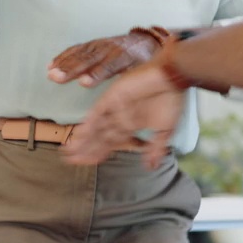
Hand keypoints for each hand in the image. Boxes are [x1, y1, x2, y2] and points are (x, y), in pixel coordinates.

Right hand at [48, 32, 160, 86]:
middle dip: (72, 69)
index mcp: (125, 56)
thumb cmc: (144, 62)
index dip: (97, 74)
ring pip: (80, 54)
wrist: (144, 41)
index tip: (84, 83)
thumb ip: (136, 79)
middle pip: (89, 59)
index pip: (110, 65)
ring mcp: (99, 45)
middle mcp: (110, 48)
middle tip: (57, 77)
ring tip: (50, 73)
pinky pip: (76, 49)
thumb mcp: (146, 70)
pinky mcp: (92, 44)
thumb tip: (129, 96)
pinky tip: (52, 64)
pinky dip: (63, 57)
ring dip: (64, 63)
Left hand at [62, 64, 185, 169]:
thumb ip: (155, 148)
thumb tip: (150, 167)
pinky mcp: (113, 96)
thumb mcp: (165, 130)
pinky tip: (80, 135)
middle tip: (69, 162)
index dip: (97, 153)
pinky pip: (98, 112)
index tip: (85, 163)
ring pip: (95, 127)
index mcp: (131, 125)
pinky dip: (89, 124)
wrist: (174, 75)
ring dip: (82, 140)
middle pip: (99, 137)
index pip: (110, 143)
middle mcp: (120, 117)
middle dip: (85, 150)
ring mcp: (115, 107)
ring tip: (68, 152)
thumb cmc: (172, 99)